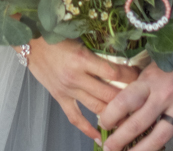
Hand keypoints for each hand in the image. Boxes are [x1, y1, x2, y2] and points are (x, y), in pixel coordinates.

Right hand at [25, 38, 140, 141]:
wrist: (30, 41)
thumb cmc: (56, 35)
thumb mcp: (79, 38)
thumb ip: (96, 51)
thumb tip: (119, 58)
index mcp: (83, 59)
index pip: (113, 71)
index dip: (130, 76)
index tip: (142, 76)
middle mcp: (76, 77)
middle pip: (108, 93)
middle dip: (127, 99)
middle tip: (142, 101)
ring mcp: (68, 90)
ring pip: (96, 107)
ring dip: (113, 114)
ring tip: (129, 120)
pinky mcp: (59, 97)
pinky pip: (75, 117)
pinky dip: (87, 129)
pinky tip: (99, 136)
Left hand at [97, 44, 172, 150]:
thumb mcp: (154, 67)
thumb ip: (140, 86)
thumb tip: (118, 106)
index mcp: (152, 80)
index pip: (125, 101)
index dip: (110, 115)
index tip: (103, 123)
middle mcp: (167, 94)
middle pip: (139, 123)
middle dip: (120, 139)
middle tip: (109, 148)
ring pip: (162, 137)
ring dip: (144, 150)